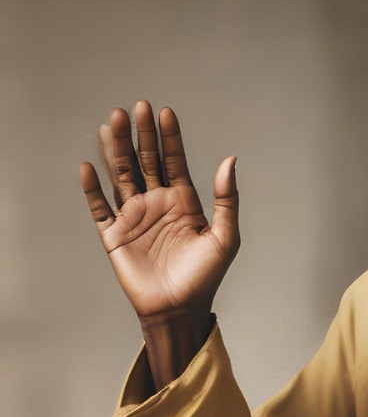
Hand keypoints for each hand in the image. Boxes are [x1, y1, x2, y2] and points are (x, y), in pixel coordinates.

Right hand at [80, 100, 238, 321]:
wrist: (179, 309)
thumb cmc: (205, 277)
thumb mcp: (226, 237)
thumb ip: (227, 199)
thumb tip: (230, 159)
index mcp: (184, 202)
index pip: (174, 161)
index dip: (170, 138)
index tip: (165, 113)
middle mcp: (157, 203)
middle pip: (146, 161)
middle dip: (141, 135)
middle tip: (136, 107)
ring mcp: (134, 216)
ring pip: (121, 175)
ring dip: (115, 149)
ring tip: (111, 121)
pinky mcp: (114, 234)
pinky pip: (99, 207)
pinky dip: (92, 188)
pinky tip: (88, 166)